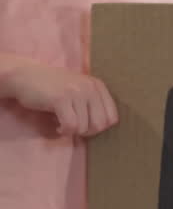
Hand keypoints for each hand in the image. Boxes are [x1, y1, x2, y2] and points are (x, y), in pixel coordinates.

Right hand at [0, 62, 117, 136]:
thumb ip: (93, 104)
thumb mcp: (79, 90)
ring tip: (62, 123)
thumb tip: (104, 128)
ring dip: (72, 131)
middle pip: (100, 125)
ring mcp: (76, 92)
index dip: (98, 127)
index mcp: (98, 85)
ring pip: (84, 128)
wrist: (26, 76)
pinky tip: (57, 126)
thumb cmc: (52, 87)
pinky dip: (63, 131)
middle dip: (86, 132)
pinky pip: (70, 126)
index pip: (112, 118)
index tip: (83, 124)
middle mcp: (90, 87)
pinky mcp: (61, 99)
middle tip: (73, 127)